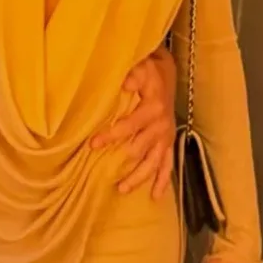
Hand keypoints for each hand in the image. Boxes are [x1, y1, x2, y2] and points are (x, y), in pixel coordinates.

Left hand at [92, 46, 176, 198]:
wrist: (167, 74)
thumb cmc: (149, 71)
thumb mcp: (142, 66)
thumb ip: (133, 74)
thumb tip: (124, 84)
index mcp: (153, 108)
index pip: (129, 125)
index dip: (111, 136)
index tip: (93, 144)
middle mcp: (161, 125)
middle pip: (139, 149)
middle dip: (121, 163)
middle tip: (102, 174)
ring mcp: (165, 136)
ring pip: (153, 162)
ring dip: (139, 177)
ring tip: (122, 189)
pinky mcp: (169, 142)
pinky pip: (167, 164)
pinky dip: (163, 181)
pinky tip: (155, 196)